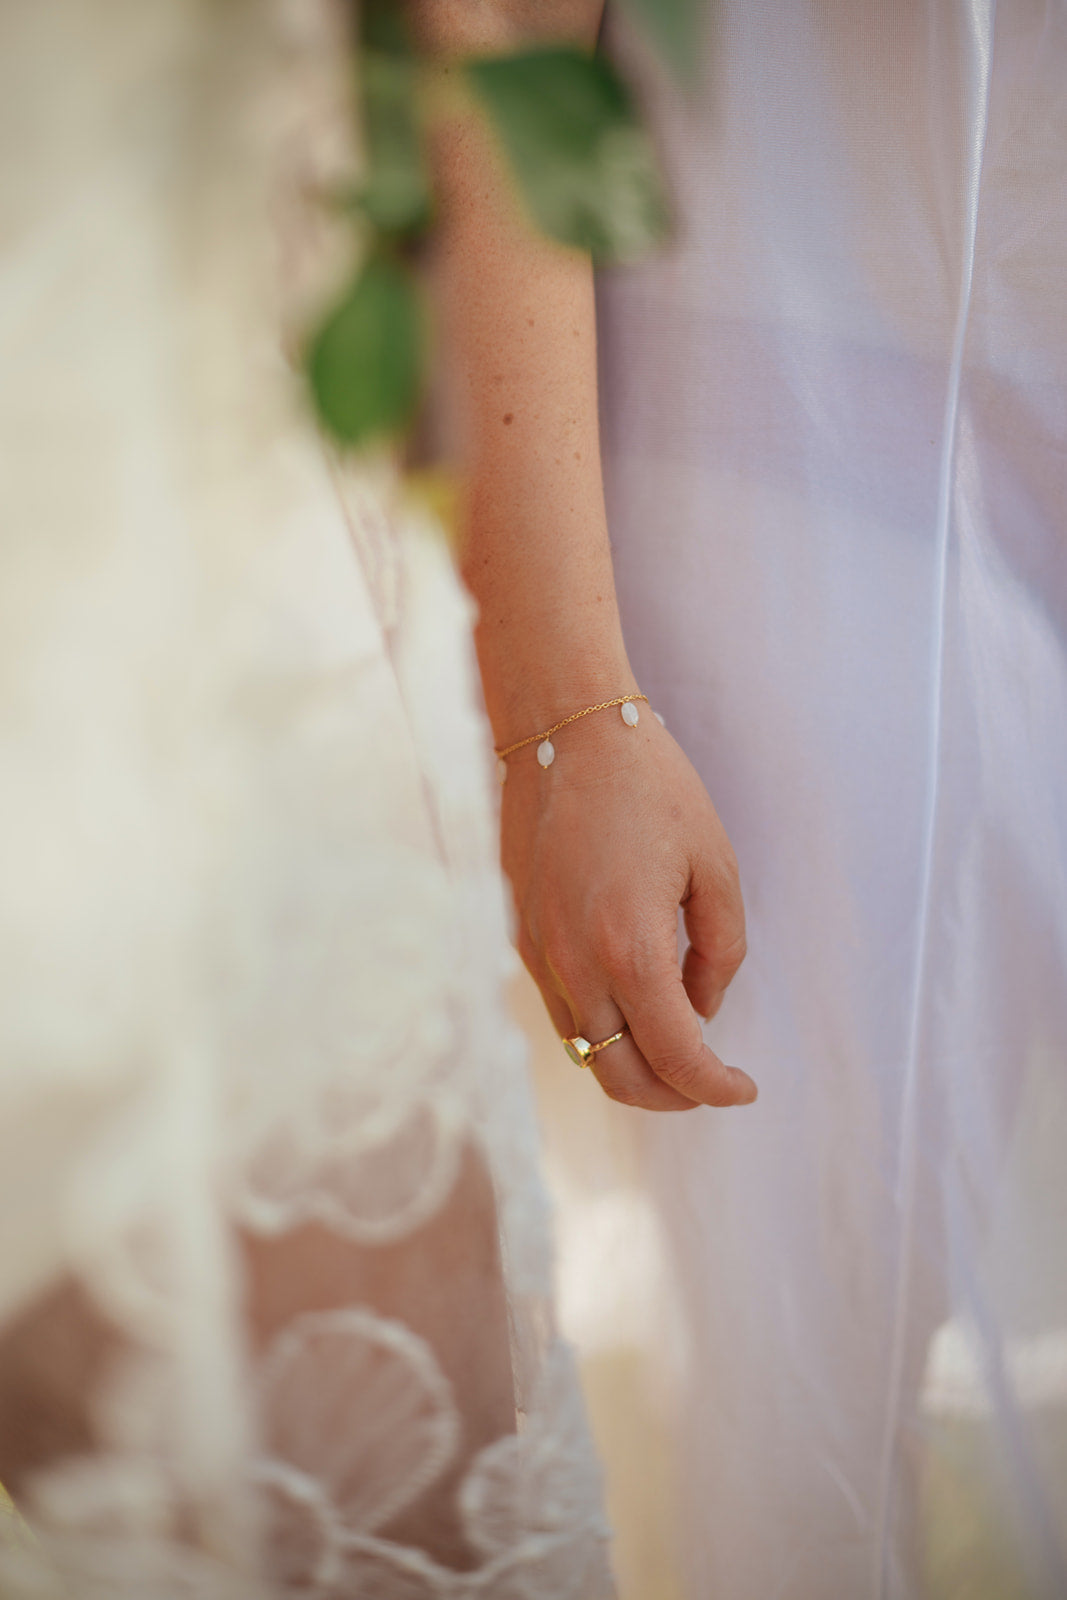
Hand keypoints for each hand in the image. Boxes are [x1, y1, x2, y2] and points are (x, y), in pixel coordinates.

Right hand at [501, 707, 755, 1110]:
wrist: (562, 731)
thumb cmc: (649, 786)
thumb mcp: (714, 865)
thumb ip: (720, 951)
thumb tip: (702, 1008)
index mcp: (629, 948)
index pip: (675, 1058)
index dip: (716, 1087)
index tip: (745, 1087)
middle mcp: (572, 965)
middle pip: (618, 1078)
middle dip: (672, 1095)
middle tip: (711, 1079)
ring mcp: (536, 955)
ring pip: (583, 1050)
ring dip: (632, 1062)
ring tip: (677, 1036)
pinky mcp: (518, 937)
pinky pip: (561, 1009)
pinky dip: (600, 1024)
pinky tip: (634, 993)